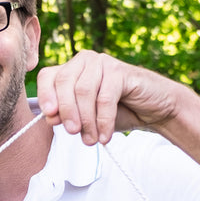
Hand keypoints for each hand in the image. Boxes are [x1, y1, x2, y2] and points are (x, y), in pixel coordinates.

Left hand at [36, 50, 179, 144]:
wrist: (154, 110)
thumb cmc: (117, 112)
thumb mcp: (86, 118)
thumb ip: (67, 116)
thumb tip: (50, 117)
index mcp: (71, 69)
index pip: (48, 76)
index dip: (45, 95)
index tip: (49, 117)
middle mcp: (84, 61)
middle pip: (64, 83)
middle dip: (66, 111)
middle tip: (73, 133)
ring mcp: (103, 63)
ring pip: (83, 91)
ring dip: (86, 120)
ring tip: (91, 140)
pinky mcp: (120, 71)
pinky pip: (104, 98)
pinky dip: (103, 121)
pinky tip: (105, 136)